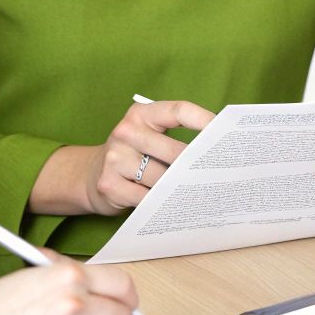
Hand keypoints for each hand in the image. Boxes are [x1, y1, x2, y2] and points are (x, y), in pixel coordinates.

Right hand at [78, 99, 215, 214]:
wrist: (90, 175)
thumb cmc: (132, 154)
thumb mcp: (148, 136)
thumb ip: (173, 138)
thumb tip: (212, 153)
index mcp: (140, 114)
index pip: (178, 110)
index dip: (204, 120)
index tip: (223, 133)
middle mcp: (126, 131)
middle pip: (175, 151)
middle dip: (195, 166)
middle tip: (216, 176)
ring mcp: (115, 157)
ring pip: (162, 178)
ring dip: (176, 188)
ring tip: (189, 192)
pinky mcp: (109, 183)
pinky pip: (146, 198)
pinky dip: (158, 202)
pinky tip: (164, 204)